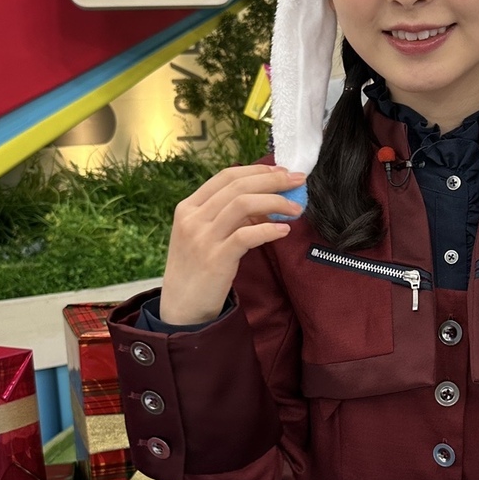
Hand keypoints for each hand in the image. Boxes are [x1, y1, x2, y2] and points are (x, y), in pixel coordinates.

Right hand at [159, 164, 304, 325]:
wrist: (181, 309)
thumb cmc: (197, 269)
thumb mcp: (203, 235)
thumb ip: (227, 215)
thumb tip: (266, 200)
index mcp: (188, 207)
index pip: (226, 176)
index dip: (257, 170)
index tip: (281, 171)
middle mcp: (193, 218)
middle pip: (238, 186)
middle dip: (273, 180)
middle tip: (297, 181)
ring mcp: (202, 238)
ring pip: (243, 204)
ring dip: (275, 202)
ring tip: (296, 208)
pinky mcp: (215, 259)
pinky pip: (246, 235)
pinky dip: (268, 230)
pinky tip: (284, 231)